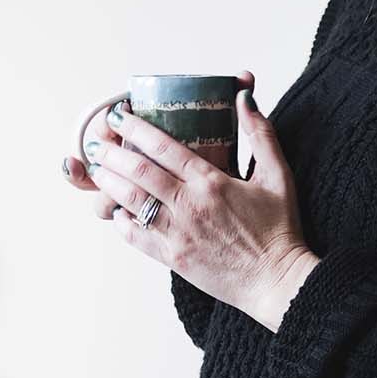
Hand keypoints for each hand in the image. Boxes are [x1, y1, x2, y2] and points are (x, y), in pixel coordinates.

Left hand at [59, 73, 318, 331]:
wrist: (276, 281)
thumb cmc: (279, 228)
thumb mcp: (278, 175)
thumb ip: (260, 133)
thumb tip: (244, 97)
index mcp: (211, 183)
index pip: (164, 147)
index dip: (135, 128)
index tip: (119, 115)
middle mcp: (189, 206)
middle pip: (138, 172)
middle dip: (112, 153)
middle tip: (97, 141)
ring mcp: (177, 234)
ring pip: (131, 202)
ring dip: (110, 182)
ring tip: (97, 169)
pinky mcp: (173, 258)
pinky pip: (136, 236)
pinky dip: (121, 221)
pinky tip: (115, 209)